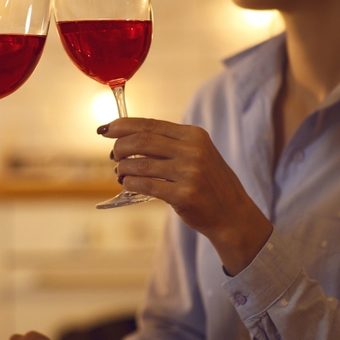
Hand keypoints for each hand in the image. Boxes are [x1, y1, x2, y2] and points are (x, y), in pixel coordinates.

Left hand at [99, 118, 271, 274]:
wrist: (233, 215)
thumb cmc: (209, 183)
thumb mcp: (197, 154)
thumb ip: (168, 145)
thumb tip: (126, 138)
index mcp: (194, 136)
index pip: (150, 125)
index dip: (123, 125)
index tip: (106, 129)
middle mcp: (193, 151)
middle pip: (142, 141)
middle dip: (120, 147)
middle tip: (113, 155)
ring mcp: (189, 173)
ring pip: (140, 164)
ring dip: (123, 168)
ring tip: (120, 173)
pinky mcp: (184, 195)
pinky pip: (146, 185)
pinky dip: (130, 183)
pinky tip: (127, 183)